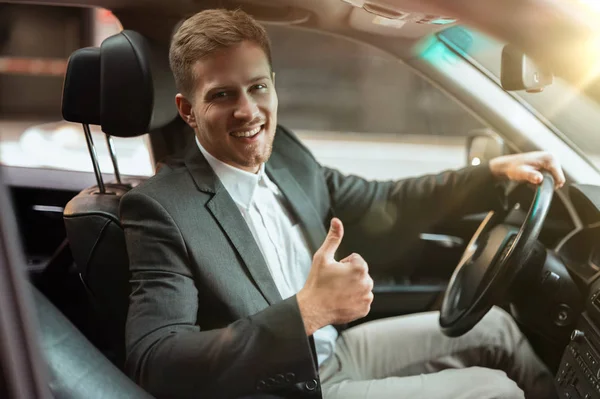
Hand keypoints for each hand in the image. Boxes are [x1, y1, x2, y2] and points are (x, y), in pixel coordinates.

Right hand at [297, 218, 373, 335]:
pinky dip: (354, 300)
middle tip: (334, 282)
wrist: (312, 308)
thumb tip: (337, 221)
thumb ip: (333, 238)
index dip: (343, 264)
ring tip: (337, 292)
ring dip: (353, 287)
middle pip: (360, 273)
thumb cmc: (317, 283)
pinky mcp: (364, 309)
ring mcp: (367, 297)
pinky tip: (342, 301)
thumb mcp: (323, 257)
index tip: (334, 272)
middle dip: (349, 275)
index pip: (356, 260)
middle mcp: (368, 283)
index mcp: (360, 268)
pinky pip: (362, 300)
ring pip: (362, 286)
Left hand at [489, 151, 564, 188]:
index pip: (560, 178)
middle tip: (533, 182)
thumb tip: (539, 179)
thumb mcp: (522, 173)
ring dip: (545, 181)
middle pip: (558, 178)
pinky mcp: (549, 162)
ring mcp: (552, 159)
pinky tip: (535, 177)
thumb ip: (531, 176)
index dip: (550, 185)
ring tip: (533, 179)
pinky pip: (551, 175)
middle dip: (547, 183)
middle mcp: (553, 157)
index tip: (538, 185)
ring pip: (554, 178)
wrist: (509, 165)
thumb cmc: (514, 168)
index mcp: (550, 158)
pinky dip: (544, 179)